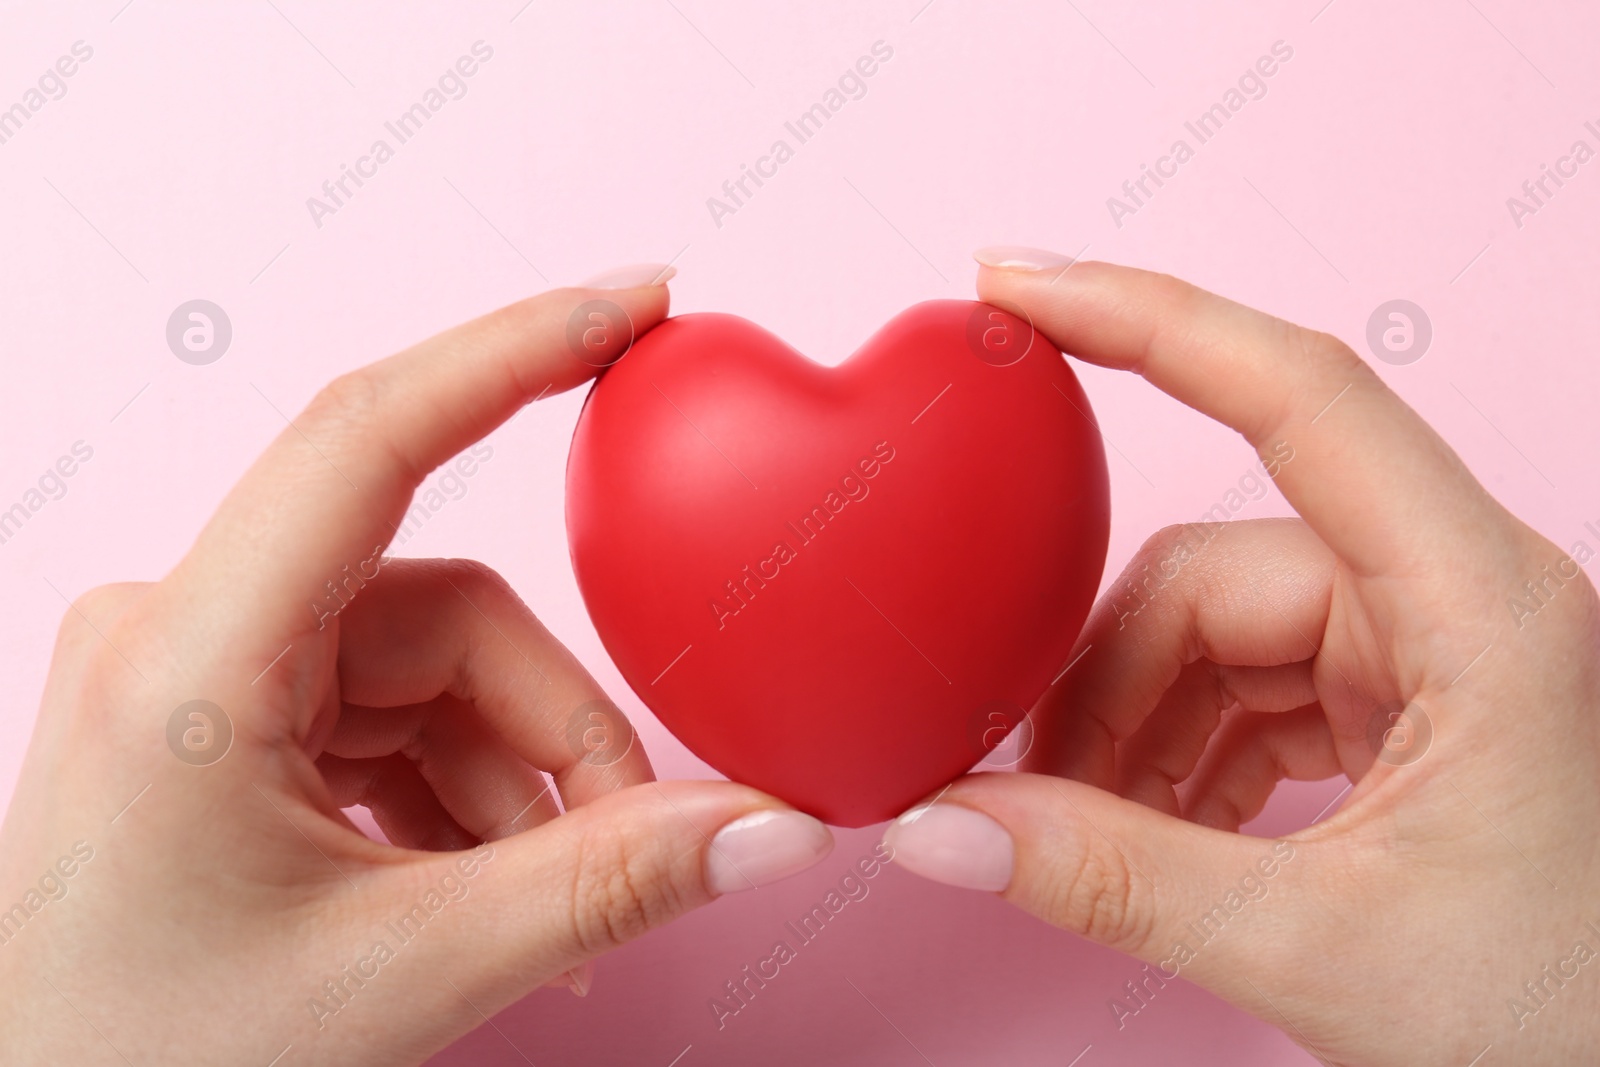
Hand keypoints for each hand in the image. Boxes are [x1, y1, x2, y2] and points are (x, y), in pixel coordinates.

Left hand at [0, 267, 834, 1065]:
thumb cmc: (143, 1066)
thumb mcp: (401, 975)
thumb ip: (605, 885)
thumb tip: (767, 826)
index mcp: (189, 660)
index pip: (370, 435)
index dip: (518, 348)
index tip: (637, 301)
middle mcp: (184, 632)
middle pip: (450, 613)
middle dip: (556, 733)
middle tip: (636, 846)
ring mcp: (205, 673)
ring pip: (437, 672)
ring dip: (516, 787)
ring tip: (545, 921)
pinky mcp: (230, 718)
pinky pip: (396, 717)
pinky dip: (463, 800)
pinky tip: (477, 899)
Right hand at [883, 250, 1599, 1064]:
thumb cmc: (1567, 1012)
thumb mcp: (1324, 949)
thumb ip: (1113, 880)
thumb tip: (942, 830)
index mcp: (1483, 606)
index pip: (1301, 393)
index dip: (1146, 318)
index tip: (1018, 285)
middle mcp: (1458, 596)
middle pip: (1211, 569)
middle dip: (1104, 683)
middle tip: (1030, 797)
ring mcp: (1427, 647)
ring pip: (1214, 630)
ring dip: (1135, 733)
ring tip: (1101, 842)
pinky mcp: (1402, 700)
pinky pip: (1247, 684)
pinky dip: (1180, 754)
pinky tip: (1158, 833)